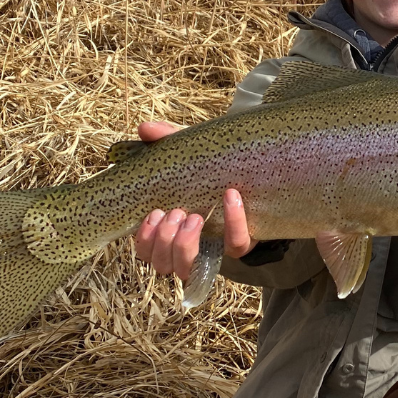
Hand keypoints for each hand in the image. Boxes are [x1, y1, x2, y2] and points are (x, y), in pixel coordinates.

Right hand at [132, 121, 255, 279]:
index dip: (144, 239)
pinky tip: (231, 198)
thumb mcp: (186, 155)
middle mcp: (187, 248)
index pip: (144, 251)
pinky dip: (233, 223)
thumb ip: (166, 140)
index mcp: (168, 230)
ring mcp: (214, 249)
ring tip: (195, 217)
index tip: (154, 213)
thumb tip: (144, 128)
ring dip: (185, 246)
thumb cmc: (209, 171)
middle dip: (165, 241)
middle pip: (162, 265)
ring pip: (187, 270)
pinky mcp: (241, 244)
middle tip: (178, 213)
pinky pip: (236, 246)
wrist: (253, 176)